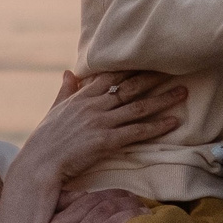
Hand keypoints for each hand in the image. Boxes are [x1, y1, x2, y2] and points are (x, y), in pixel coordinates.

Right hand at [14, 70, 183, 185]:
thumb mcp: (55, 109)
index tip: (151, 59)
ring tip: (182, 93)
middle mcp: (94, 105)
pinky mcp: (106, 141)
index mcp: (82, 96)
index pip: (112, 75)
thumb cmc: (45, 139)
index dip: (133, 66)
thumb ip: (66, 90)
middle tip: (176, 69)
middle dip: (154, 77)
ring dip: (163, 100)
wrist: (39, 163)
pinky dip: (156, 127)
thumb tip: (69, 72)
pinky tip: (173, 122)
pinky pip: (137, 132)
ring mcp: (101, 122)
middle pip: (130, 87)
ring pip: (138, 107)